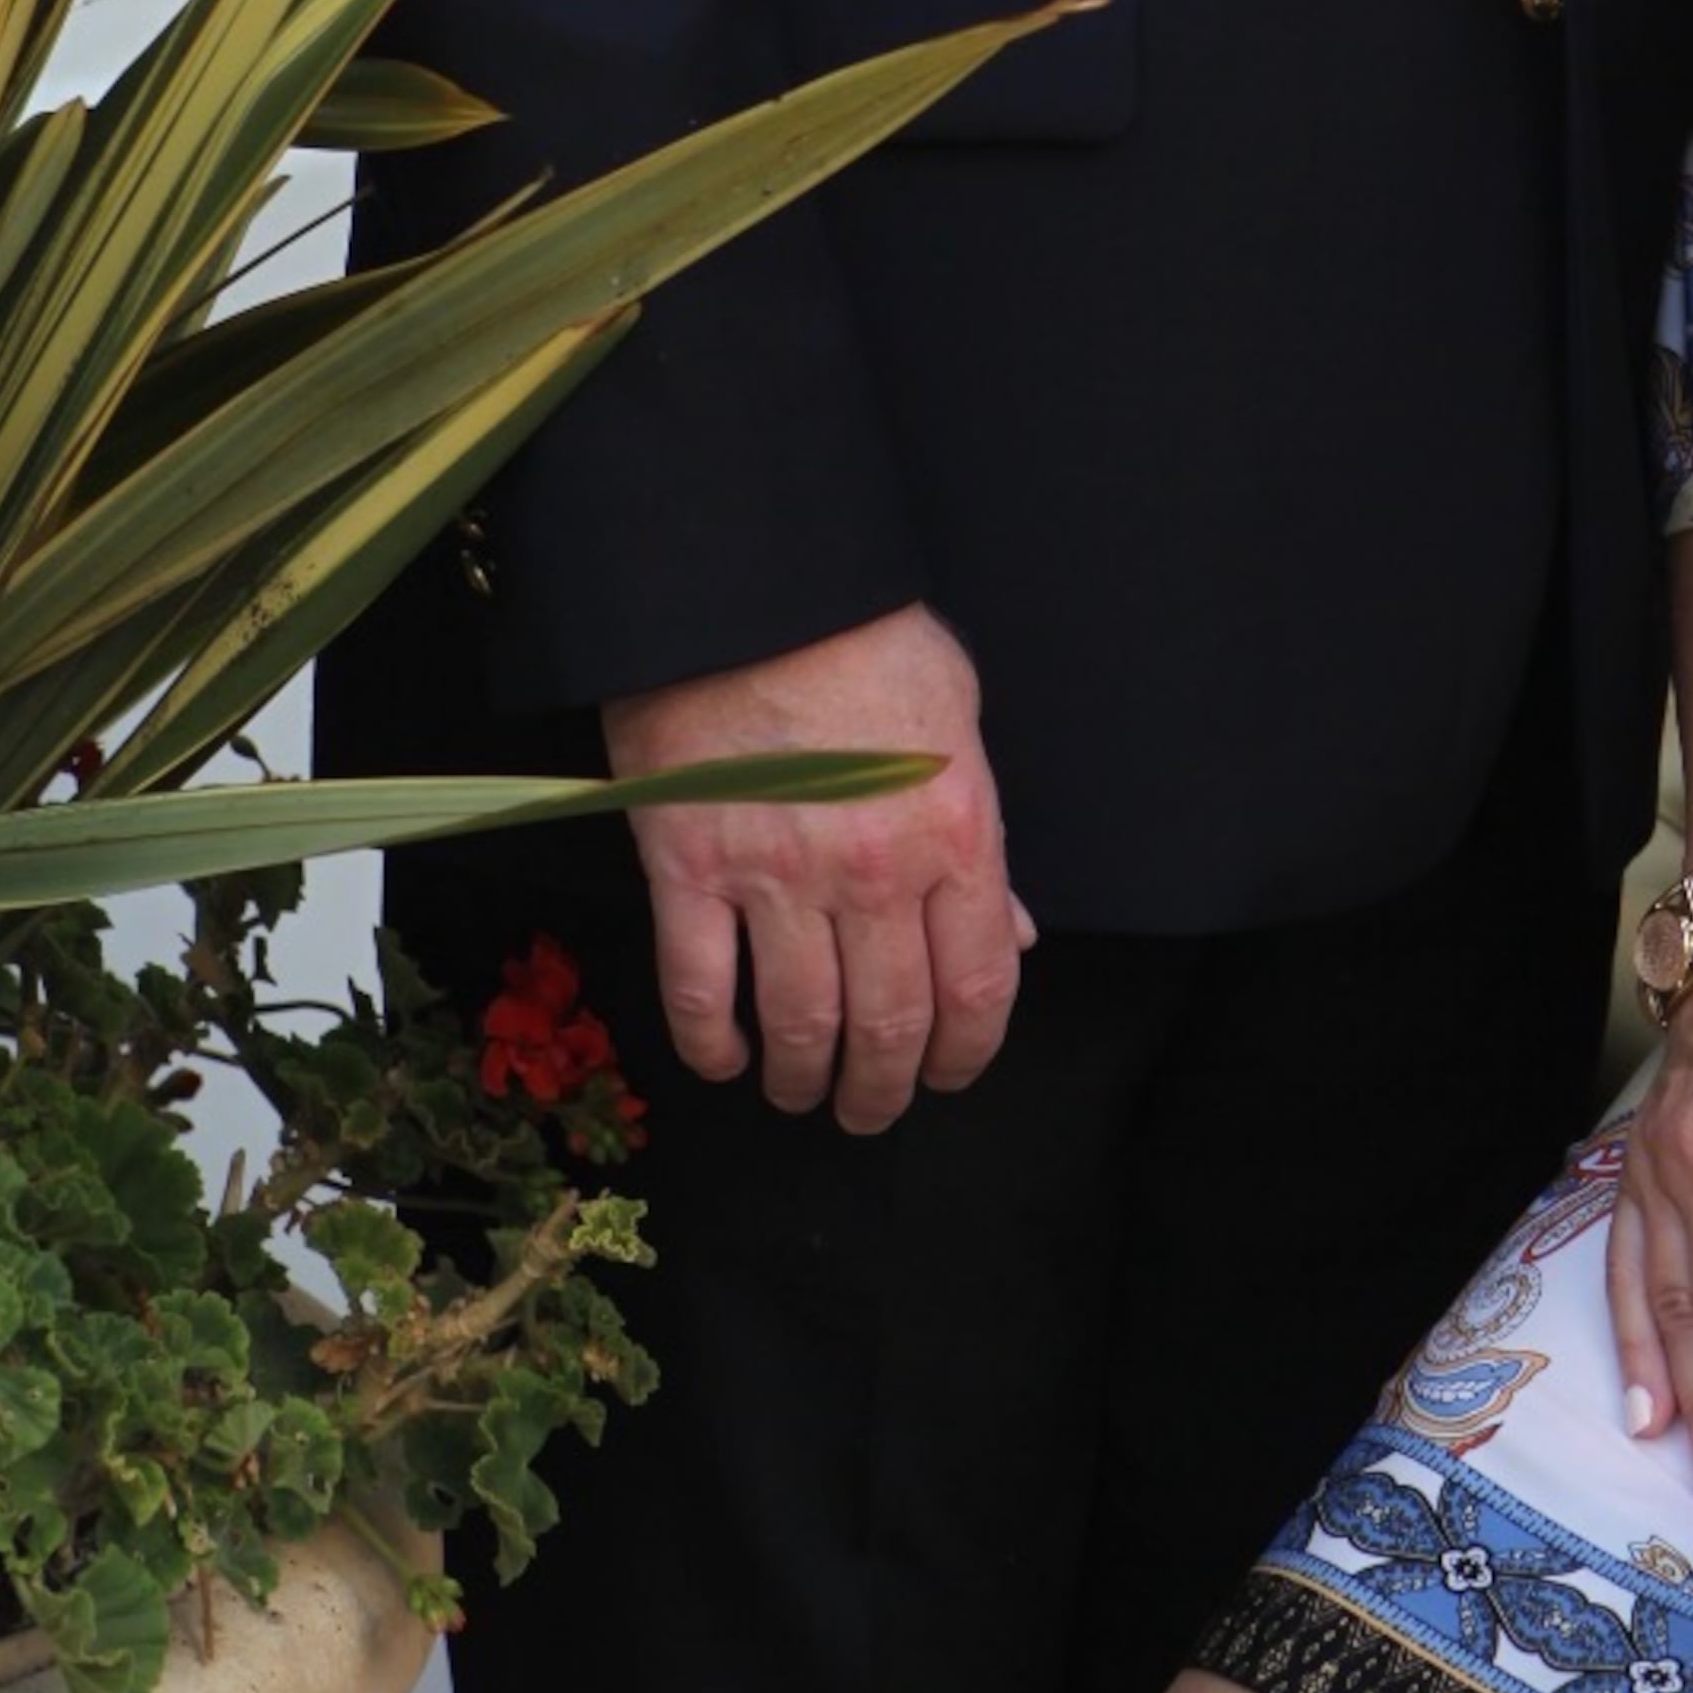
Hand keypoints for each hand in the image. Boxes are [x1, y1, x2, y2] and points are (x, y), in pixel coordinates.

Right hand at [603, 599, 1031, 1130]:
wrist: (752, 583)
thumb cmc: (867, 640)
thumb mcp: (958, 723)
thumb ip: (979, 843)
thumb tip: (1003, 936)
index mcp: (953, 833)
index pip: (977, 988)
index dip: (966, 1054)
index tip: (947, 1076)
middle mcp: (871, 872)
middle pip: (887, 1025)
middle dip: (882, 1089)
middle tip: (869, 1109)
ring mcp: (775, 876)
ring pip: (797, 1025)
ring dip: (802, 1079)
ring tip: (800, 1091)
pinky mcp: (688, 869)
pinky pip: (699, 990)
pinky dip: (712, 1044)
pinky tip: (725, 1059)